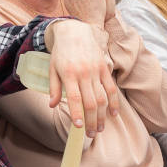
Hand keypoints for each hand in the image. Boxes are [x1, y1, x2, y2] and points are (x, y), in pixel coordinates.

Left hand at [44, 20, 119, 135]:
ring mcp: (96, 71)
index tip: (78, 127)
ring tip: (100, 128)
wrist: (75, 31)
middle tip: (91, 134)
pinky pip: (111, 88)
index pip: (74, 98)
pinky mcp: (104, 68)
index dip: (77, 114)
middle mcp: (84, 74)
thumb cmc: (61, 52)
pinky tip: (113, 114)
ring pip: (102, 98)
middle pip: (90, 102)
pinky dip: (114, 102)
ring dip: (102, 115)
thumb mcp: (52, 69)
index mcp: (69, 74)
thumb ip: (54, 88)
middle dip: (91, 121)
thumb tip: (52, 105)